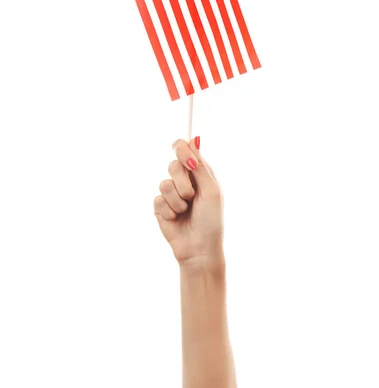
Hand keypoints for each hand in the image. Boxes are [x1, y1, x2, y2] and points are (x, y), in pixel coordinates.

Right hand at [153, 137, 224, 269]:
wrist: (199, 248)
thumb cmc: (211, 220)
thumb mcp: (211, 191)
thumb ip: (200, 166)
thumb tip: (194, 139)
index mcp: (199, 173)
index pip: (185, 149)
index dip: (181, 149)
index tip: (186, 160)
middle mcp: (184, 180)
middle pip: (172, 165)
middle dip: (182, 182)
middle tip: (191, 196)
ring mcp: (171, 193)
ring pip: (164, 183)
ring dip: (177, 200)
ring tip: (186, 211)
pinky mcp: (160, 206)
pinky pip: (158, 199)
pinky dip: (169, 211)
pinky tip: (176, 219)